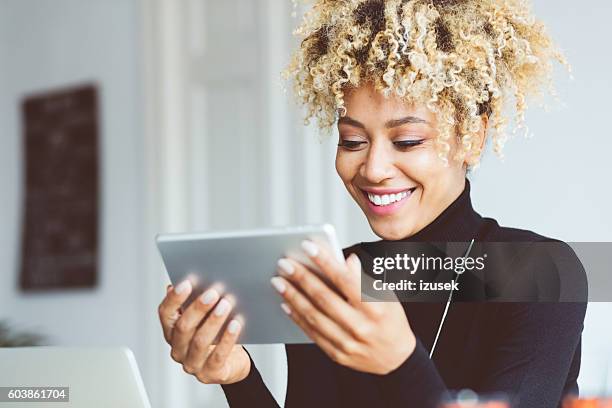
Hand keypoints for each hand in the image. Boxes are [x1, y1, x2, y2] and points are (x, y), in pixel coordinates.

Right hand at [158, 281, 249, 383]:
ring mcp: (192, 364)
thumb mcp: (205, 317)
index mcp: (172, 332)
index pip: (165, 314)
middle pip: (183, 327)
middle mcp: (178, 349)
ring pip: (200, 341)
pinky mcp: (210, 374)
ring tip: (226, 304)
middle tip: (214, 292)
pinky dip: (227, 339)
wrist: (233, 362)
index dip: (174, 299)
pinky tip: (236, 324)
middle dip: (198, 308)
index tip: (187, 282)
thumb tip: (194, 281)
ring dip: (214, 321)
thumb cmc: (217, 335)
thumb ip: (196, 301)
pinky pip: (218, 356)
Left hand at [271, 241, 415, 374]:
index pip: (345, 279)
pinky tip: (286, 304)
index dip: (325, 261)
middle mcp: (360, 326)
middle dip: (301, 278)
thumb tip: (346, 260)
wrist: (396, 358)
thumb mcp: (385, 295)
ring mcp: (348, 343)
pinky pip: (312, 333)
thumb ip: (362, 278)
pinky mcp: (337, 354)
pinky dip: (297, 317)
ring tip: (279, 282)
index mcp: (375, 308)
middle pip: (324, 298)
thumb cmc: (390, 321)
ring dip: (293, 296)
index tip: (308, 246)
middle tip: (284, 264)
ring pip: (313, 316)